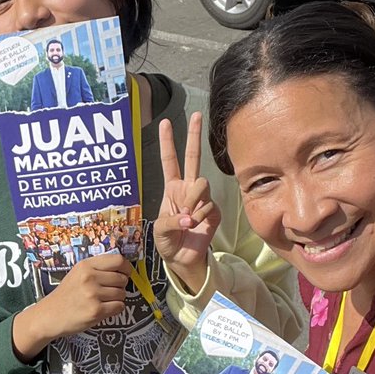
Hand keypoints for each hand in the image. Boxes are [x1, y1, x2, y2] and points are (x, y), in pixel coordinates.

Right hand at [13, 254, 132, 359]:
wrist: (49, 315)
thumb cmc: (66, 295)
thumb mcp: (77, 273)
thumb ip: (97, 268)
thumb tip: (123, 268)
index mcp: (86, 265)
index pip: (118, 260)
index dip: (126, 268)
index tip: (125, 273)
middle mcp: (89, 277)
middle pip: (122, 279)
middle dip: (120, 286)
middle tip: (109, 291)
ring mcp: (93, 294)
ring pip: (122, 294)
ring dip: (117, 299)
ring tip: (102, 301)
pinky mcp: (96, 311)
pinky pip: (119, 307)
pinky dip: (115, 309)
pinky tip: (103, 309)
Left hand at [153, 114, 219, 293]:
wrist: (182, 259)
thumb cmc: (168, 242)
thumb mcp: (160, 230)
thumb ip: (172, 220)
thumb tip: (189, 216)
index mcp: (172, 187)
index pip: (169, 160)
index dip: (167, 142)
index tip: (165, 122)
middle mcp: (187, 188)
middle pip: (192, 157)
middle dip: (194, 135)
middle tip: (196, 115)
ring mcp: (202, 198)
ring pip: (201, 183)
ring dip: (192, 200)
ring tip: (186, 218)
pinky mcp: (214, 210)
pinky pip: (208, 205)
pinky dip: (200, 216)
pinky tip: (195, 225)